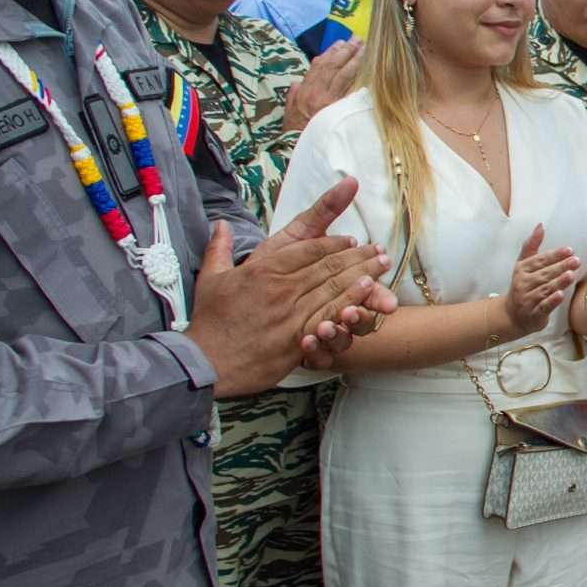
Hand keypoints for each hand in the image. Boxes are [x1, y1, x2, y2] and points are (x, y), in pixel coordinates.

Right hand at [185, 176, 396, 397]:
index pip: (308, 248)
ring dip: (363, 272)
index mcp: (264, 269)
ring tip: (382, 264)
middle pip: (328, 264)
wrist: (205, 361)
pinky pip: (330, 313)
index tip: (349, 240)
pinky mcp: (298, 336)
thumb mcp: (211, 279)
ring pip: (335, 286)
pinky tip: (368, 292)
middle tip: (378, 249)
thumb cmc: (209, 322)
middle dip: (357, 254)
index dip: (332, 242)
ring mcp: (292, 312)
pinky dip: (351, 300)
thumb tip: (221, 224)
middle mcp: (282, 287)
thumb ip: (219, 248)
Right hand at [283, 39, 361, 131]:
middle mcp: (318, 92)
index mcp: (305, 91)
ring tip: (364, 48)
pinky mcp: (340, 110)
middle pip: (333, 66)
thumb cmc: (295, 132)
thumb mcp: (288, 112)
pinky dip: (358, 78)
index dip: (330, 53)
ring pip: (344, 74)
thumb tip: (296, 83)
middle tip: (356, 39)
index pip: (318, 66)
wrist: (298, 149)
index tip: (339, 43)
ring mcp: (330, 100)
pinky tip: (367, 70)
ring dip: (355, 59)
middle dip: (345, 51)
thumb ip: (292, 96)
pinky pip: (351, 90)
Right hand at [504, 224, 579, 335]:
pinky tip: (561, 295)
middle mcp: (523, 283)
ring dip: (558, 282)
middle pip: (544, 274)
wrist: (512, 315)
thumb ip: (532, 245)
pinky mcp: (533, 314)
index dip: (554, 255)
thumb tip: (540, 225)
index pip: (539, 260)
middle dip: (560, 267)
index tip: (569, 250)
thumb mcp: (523, 265)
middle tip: (576, 260)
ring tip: (571, 275)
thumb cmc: (522, 285)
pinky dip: (552, 301)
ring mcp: (527, 299)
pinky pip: (543, 306)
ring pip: (544, 289)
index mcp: (521, 269)